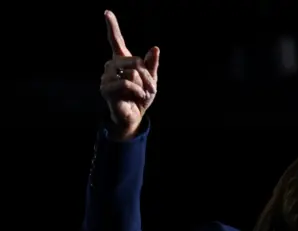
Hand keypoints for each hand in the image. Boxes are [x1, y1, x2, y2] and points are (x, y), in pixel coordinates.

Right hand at [100, 10, 158, 137]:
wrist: (135, 115)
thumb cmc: (141, 95)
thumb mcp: (151, 79)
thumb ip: (152, 64)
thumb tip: (155, 48)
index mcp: (122, 60)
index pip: (116, 40)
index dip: (112, 27)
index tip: (107, 12)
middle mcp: (111, 65)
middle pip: (134, 60)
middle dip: (146, 75)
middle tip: (149, 87)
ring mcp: (106, 76)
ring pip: (131, 72)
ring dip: (142, 84)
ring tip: (141, 93)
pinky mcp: (106, 88)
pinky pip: (127, 83)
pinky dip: (137, 91)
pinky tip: (137, 96)